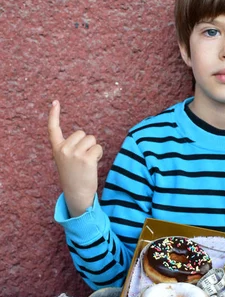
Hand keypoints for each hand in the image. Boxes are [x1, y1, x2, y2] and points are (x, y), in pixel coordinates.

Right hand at [48, 100, 102, 216]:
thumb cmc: (74, 176)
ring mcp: (74, 154)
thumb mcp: (66, 160)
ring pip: (92, 139)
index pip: (53, 129)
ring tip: (87, 163)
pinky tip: (92, 164)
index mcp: (57, 149)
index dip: (54, 114)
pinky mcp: (86, 159)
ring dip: (93, 149)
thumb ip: (71, 148)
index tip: (55, 102)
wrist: (77, 194)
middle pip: (82, 133)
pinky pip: (98, 147)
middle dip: (86, 143)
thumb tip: (87, 137)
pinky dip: (98, 154)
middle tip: (82, 160)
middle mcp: (63, 150)